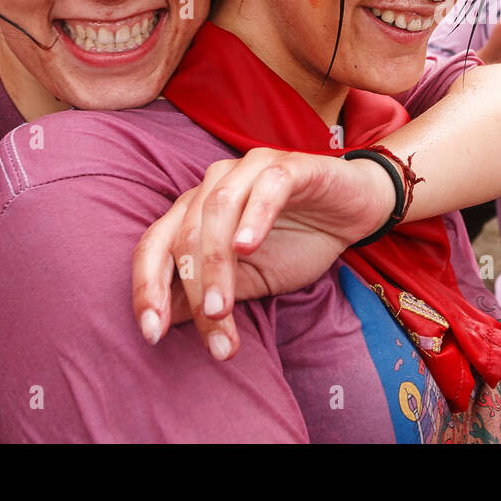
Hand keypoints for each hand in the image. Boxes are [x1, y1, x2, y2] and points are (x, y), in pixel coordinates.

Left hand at [132, 148, 395, 358]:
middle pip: (184, 235)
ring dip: (215, 264)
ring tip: (222, 307)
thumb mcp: (249, 281)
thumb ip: (208, 295)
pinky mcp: (289, 166)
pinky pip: (265, 188)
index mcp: (195, 210)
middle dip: (193, 290)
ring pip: (217, 212)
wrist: (355, 213)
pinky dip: (253, 217)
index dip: (145, 289)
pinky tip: (247, 247)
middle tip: (211, 331)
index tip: (151, 334)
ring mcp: (249, 170)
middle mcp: (213, 185)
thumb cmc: (299, 242)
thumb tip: (161, 327)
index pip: (155, 246)